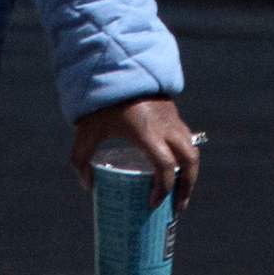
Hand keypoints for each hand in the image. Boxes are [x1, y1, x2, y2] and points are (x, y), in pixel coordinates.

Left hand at [72, 94, 202, 200]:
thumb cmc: (100, 103)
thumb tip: (88, 185)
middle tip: (177, 207)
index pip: (165, 166)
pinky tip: (175, 169)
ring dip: (190, 174)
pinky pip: (187, 140)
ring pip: (192, 150)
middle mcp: (165, 127)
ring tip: (179, 193)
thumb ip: (80, 160)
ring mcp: (173, 119)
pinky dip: (186, 158)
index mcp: (146, 132)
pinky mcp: (174, 114)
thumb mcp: (85, 132)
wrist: (116, 67)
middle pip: (189, 162)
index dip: (163, 189)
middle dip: (187, 187)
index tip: (153, 204)